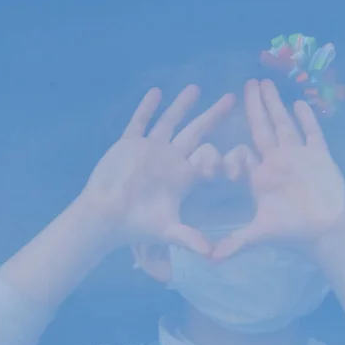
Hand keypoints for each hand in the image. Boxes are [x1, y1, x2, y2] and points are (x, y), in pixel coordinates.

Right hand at [81, 85, 234, 253]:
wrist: (104, 217)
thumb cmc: (136, 224)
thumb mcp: (167, 231)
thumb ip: (189, 239)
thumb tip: (212, 256)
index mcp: (183, 176)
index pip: (207, 157)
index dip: (223, 152)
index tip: (240, 142)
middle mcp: (170, 158)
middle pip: (195, 132)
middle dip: (212, 116)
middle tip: (231, 99)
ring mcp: (150, 148)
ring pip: (169, 121)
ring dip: (181, 105)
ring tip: (196, 87)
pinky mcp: (129, 143)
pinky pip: (140, 121)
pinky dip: (147, 108)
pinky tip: (157, 92)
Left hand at [213, 79, 344, 259]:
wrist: (327, 233)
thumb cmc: (293, 232)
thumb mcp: (259, 234)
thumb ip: (235, 242)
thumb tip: (208, 259)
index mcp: (259, 176)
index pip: (241, 154)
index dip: (230, 149)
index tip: (217, 140)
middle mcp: (276, 162)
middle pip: (262, 129)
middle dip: (254, 108)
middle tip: (246, 85)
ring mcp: (299, 157)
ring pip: (284, 124)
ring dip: (276, 105)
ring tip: (266, 84)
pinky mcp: (320, 156)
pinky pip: (312, 133)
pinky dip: (307, 119)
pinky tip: (300, 102)